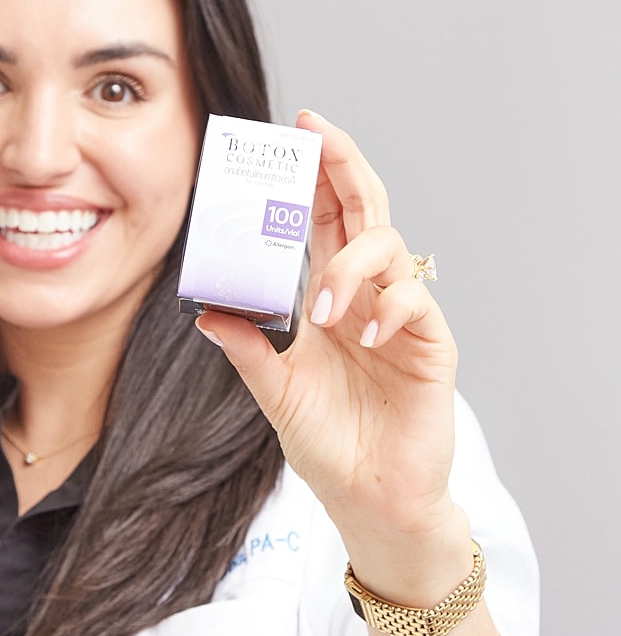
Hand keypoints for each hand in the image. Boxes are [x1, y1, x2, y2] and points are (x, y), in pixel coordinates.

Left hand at [196, 110, 458, 556]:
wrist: (371, 501)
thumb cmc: (329, 446)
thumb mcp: (274, 393)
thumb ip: (246, 350)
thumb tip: (204, 310)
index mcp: (328, 298)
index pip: (324, 220)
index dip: (312, 177)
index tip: (290, 135)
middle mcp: (367, 296)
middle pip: (364, 210)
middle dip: (342, 165)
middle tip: (316, 133)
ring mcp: (401, 317)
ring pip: (389, 247)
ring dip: (349, 266)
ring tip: (323, 313)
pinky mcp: (432, 345)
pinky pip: (416, 301)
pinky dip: (388, 307)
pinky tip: (364, 335)